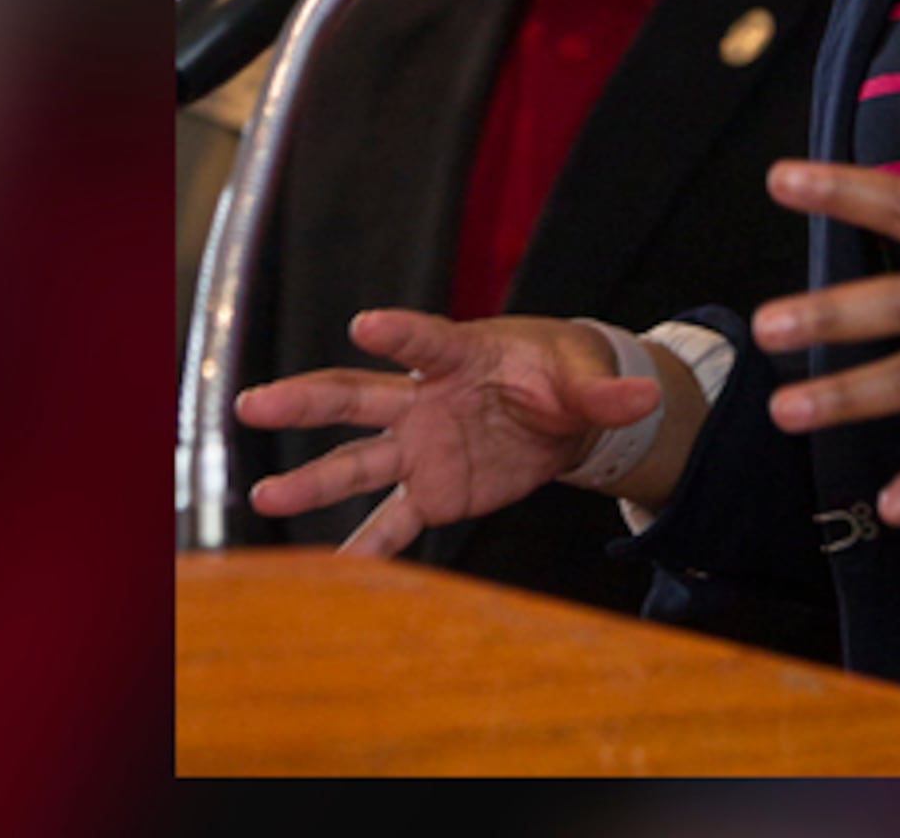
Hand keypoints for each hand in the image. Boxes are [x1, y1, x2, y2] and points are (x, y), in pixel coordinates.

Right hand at [234, 311, 660, 558]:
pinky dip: (367, 550)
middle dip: (306, 401)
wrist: (560, 410)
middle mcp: (424, 400)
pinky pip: (393, 523)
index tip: (366, 324)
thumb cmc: (561, 374)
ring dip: (313, 481)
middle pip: (356, 396)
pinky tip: (331, 575)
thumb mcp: (583, 378)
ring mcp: (420, 448)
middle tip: (255, 404)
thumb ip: (603, 393)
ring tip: (265, 498)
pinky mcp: (431, 491)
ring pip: (358, 462)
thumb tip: (644, 397)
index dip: (399, 332)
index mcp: (460, 356)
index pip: (426, 340)